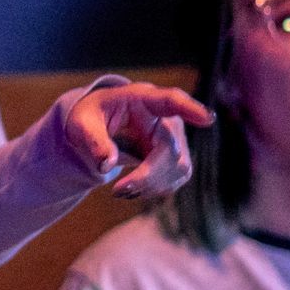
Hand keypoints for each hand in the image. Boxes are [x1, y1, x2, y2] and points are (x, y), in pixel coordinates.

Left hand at [64, 82, 213, 198]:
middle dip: (148, 174)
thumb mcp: (82, 124)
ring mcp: (175, 137)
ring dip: (151, 185)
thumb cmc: (90, 118)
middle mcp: (165, 116)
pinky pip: (177, 178)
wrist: (96, 127)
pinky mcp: (176, 157)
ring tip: (121, 190)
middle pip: (171, 148)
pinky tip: (133, 189)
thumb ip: (93, 141)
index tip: (208, 119)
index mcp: (142, 98)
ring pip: (179, 167)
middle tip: (118, 191)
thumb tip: (106, 164)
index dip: (190, 109)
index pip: (170, 100)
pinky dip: (155, 189)